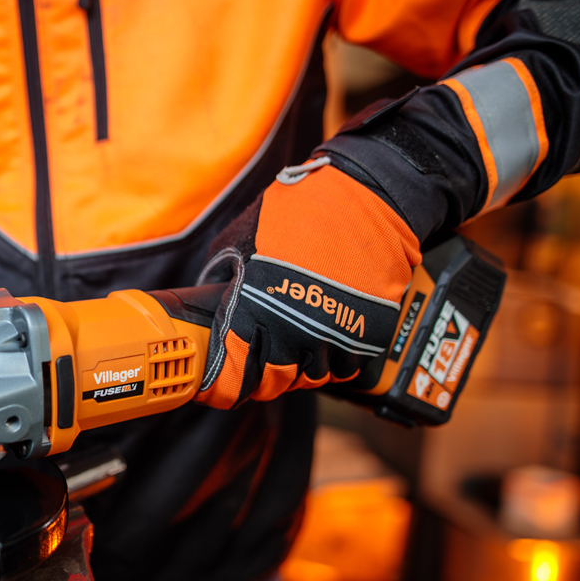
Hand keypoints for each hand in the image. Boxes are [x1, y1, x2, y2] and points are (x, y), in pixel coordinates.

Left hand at [194, 157, 420, 407]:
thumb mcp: (238, 240)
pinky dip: (337, 360)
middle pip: (276, 382)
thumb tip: (210, 297)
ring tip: (297, 347)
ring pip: (314, 377)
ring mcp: (334, 336)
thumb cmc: (294, 213)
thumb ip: (222, 276)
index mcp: (255, 312)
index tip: (227, 379)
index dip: (229, 381)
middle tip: (263, 363)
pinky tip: (328, 341)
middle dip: (266, 376)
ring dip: (303, 367)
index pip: (236, 373)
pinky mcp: (369, 334)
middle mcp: (293, 332)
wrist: (362, 198)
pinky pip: (348, 367)